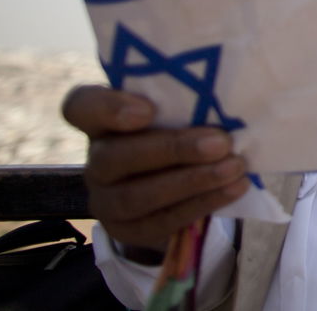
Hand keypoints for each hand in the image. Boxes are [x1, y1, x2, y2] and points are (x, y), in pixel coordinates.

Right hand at [61, 85, 249, 252]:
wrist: (176, 185)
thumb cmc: (180, 129)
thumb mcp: (179, 109)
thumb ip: (191, 97)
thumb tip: (235, 88)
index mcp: (101, 121)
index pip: (80, 107)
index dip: (108, 108)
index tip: (149, 109)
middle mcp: (96, 159)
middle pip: (114, 157)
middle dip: (172, 150)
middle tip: (221, 143)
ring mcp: (106, 199)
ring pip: (136, 196)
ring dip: (192, 182)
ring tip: (234, 167)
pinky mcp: (128, 229)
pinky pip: (161, 221)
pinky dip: (202, 203)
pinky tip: (233, 188)